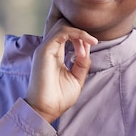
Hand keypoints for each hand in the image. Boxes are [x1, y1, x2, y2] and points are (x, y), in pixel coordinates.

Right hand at [25, 3, 97, 121]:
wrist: (46, 110)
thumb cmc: (59, 98)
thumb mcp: (76, 78)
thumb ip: (82, 63)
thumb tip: (88, 48)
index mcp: (54, 54)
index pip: (67, 34)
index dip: (82, 38)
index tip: (91, 48)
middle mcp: (48, 49)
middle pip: (65, 26)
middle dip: (81, 32)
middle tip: (91, 44)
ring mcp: (45, 48)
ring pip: (63, 25)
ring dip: (80, 33)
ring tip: (89, 45)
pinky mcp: (44, 50)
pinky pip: (62, 32)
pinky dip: (77, 35)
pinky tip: (84, 48)